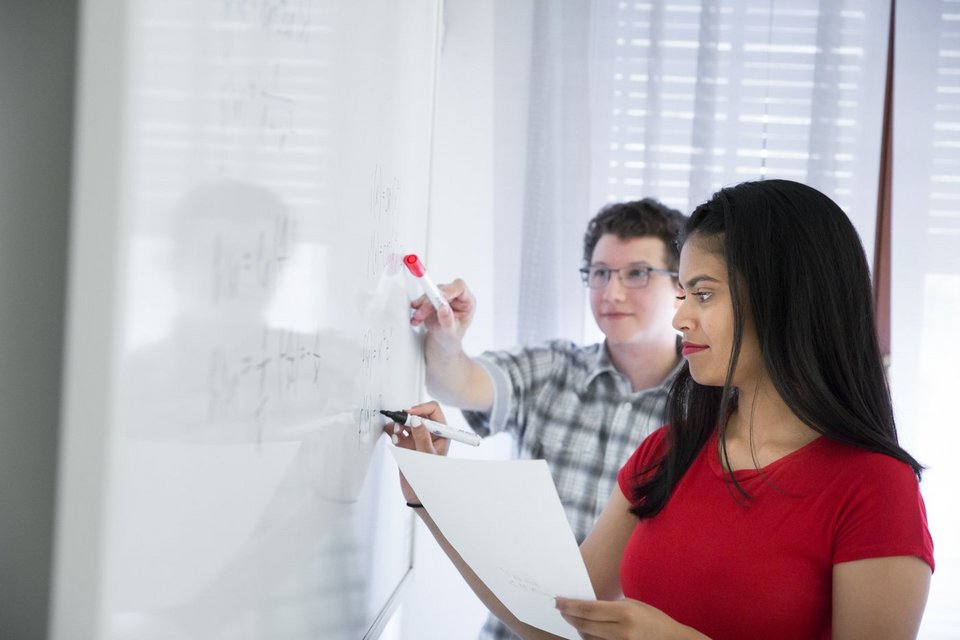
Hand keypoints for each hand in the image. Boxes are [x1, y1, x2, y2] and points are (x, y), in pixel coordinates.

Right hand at [382, 401, 450, 504]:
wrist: (418, 495)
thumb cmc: (429, 478)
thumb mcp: (426, 457)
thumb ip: (422, 438)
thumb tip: (416, 420)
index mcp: (441, 433)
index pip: (433, 410)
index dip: (421, 408)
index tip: (410, 414)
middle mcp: (430, 433)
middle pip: (417, 413)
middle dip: (406, 417)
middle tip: (399, 424)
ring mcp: (417, 438)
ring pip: (406, 422)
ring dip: (399, 424)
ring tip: (395, 433)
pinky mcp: (406, 444)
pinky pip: (397, 431)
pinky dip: (393, 431)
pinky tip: (392, 436)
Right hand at [409, 278, 474, 356]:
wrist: (444, 341)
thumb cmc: (452, 336)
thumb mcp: (451, 332)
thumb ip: (448, 320)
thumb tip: (443, 308)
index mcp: (467, 302)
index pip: (459, 288)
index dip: (448, 290)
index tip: (438, 297)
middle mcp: (456, 297)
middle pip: (442, 290)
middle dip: (429, 301)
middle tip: (422, 312)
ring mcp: (444, 297)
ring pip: (431, 293)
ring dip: (422, 305)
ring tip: (418, 317)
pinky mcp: (433, 300)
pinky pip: (424, 299)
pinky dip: (418, 307)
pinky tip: (416, 317)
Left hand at [555, 597, 706, 639]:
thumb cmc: (651, 618)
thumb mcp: (631, 604)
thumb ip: (608, 606)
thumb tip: (583, 605)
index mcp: (625, 613)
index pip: (588, 609)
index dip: (569, 605)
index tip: (558, 601)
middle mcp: (622, 631)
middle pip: (584, 624)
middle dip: (569, 616)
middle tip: (560, 608)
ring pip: (587, 637)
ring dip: (578, 627)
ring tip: (574, 617)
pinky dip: (588, 637)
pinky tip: (587, 629)